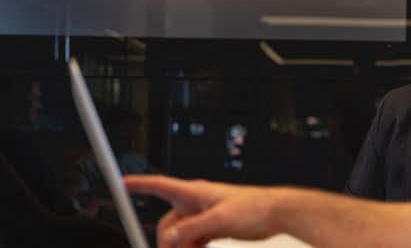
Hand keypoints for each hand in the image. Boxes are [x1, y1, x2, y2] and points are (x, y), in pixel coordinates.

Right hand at [124, 175, 284, 247]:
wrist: (275, 212)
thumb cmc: (254, 206)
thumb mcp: (220, 219)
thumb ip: (193, 228)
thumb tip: (170, 237)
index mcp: (195, 193)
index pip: (159, 185)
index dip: (139, 184)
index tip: (121, 183)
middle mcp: (196, 202)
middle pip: (169, 224)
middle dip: (169, 241)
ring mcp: (204, 215)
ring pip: (182, 235)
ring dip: (183, 247)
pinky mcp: (213, 226)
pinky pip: (194, 239)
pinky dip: (193, 247)